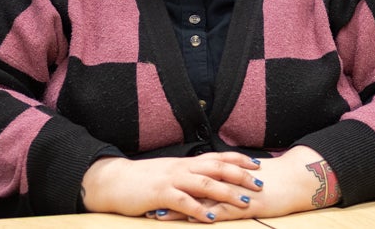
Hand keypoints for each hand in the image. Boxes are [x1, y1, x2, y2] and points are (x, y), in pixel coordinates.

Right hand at [80, 152, 262, 221]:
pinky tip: (211, 218)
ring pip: (205, 184)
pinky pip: (183, 202)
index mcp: (185, 163)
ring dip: (227, 194)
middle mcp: (182, 168)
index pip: (218, 157)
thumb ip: (188, 175)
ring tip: (245, 203)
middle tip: (260, 185)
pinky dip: (199, 210)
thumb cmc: (142, 180)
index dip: (239, 160)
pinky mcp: (161, 194)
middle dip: (241, 177)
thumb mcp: (169, 173)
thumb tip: (207, 180)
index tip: (258, 165)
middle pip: (217, 168)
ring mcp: (172, 180)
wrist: (113, 180)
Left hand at [150, 146, 339, 221]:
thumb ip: (225, 179)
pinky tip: (191, 219)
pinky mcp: (247, 206)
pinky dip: (206, 215)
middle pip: (189, 190)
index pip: (190, 180)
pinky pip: (223, 211)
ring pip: (201, 202)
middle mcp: (225, 182)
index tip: (150, 192)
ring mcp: (235, 194)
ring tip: (158, 215)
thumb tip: (208, 180)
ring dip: (179, 210)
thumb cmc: (270, 179)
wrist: (295, 179)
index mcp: (222, 175)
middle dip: (167, 198)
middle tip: (145, 204)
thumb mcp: (242, 177)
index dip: (169, 187)